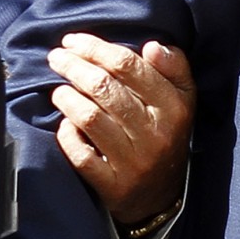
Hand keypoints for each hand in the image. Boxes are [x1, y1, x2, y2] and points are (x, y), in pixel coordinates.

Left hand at [47, 33, 194, 225]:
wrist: (162, 197)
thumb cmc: (167, 134)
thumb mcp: (183, 99)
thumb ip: (174, 67)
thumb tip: (152, 45)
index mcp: (175, 107)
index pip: (130, 67)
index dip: (97, 48)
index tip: (74, 41)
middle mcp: (156, 133)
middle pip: (106, 89)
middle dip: (75, 67)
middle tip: (56, 57)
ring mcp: (135, 162)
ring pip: (90, 119)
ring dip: (67, 98)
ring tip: (58, 89)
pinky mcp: (114, 186)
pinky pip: (82, 156)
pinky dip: (68, 136)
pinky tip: (64, 125)